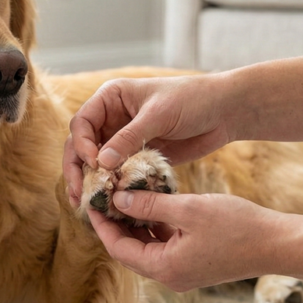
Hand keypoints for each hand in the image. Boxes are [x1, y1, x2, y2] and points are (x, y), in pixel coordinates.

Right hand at [64, 74, 234, 206]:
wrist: (224, 112)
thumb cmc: (192, 100)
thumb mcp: (158, 115)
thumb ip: (128, 138)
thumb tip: (100, 163)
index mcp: (110, 98)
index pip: (82, 123)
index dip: (82, 144)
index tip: (94, 164)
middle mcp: (111, 118)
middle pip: (81, 145)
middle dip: (77, 169)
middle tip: (78, 193)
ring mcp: (123, 139)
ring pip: (96, 163)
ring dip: (90, 182)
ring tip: (85, 204)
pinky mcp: (137, 157)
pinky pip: (118, 174)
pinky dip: (112, 187)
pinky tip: (109, 204)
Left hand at [87, 189, 285, 291]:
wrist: (278, 244)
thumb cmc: (237, 227)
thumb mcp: (188, 209)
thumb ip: (151, 205)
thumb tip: (118, 200)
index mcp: (164, 268)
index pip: (119, 248)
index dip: (102, 224)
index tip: (91, 201)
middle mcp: (170, 275)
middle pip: (130, 250)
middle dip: (116, 223)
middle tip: (104, 195)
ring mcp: (182, 271)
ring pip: (148, 246)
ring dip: (136, 223)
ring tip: (124, 194)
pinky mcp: (194, 263)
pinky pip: (165, 244)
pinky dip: (156, 226)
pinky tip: (153, 202)